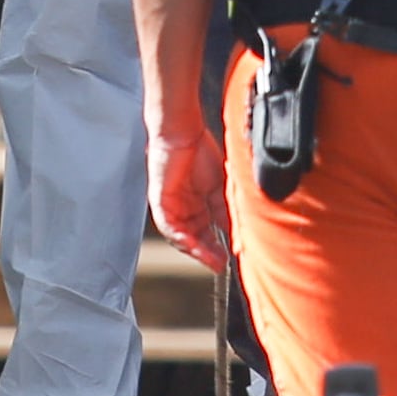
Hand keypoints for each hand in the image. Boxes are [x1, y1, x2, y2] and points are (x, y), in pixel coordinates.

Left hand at [152, 127, 232, 272]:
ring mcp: (171, 206)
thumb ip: (224, 207)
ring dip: (196, 250)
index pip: (207, 231)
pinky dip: (181, 237)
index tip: (230, 256)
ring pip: (181, 236)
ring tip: (211, 259)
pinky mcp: (160, 201)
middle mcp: (183, 208)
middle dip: (208, 253)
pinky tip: (193, 245)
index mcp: (197, 203)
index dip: (218, 245)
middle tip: (220, 264)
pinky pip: (169, 226)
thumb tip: (236, 227)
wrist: (183, 131)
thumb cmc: (200, 150)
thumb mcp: (220, 185)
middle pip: (194, 238)